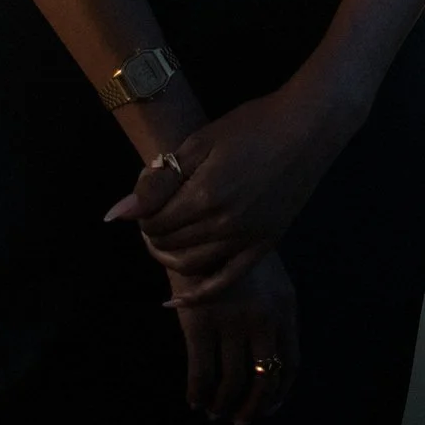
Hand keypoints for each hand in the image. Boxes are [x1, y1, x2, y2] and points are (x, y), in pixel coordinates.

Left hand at [105, 58, 369, 300]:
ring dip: (168, 257)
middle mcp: (224, 225)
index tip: (147, 199)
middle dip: (153, 234)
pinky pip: (226, 281)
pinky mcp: (264, 244)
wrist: (308, 126)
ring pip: (191, 265)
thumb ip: (158, 180)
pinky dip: (198, 294)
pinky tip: (177, 298)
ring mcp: (246, 239)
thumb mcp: (200, 141)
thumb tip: (116, 215)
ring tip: (165, 240)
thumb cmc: (252, 125)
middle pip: (169, 245)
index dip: (142, 214)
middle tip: (154, 217)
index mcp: (204, 195)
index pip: (153, 222)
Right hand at [169, 244, 299, 424]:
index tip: (267, 407)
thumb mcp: (268, 275)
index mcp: (285, 306)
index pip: (292, 363)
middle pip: (264, 380)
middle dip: (251, 408)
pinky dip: (198, 393)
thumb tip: (268, 361)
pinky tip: (194, 398)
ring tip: (214, 411)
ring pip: (232, 383)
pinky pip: (201, 374)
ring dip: (223, 405)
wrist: (198, 224)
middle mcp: (264, 318)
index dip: (279, 393)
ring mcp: (231, 322)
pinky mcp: (198, 323)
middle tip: (238, 421)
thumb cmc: (232, 249)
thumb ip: (273, 311)